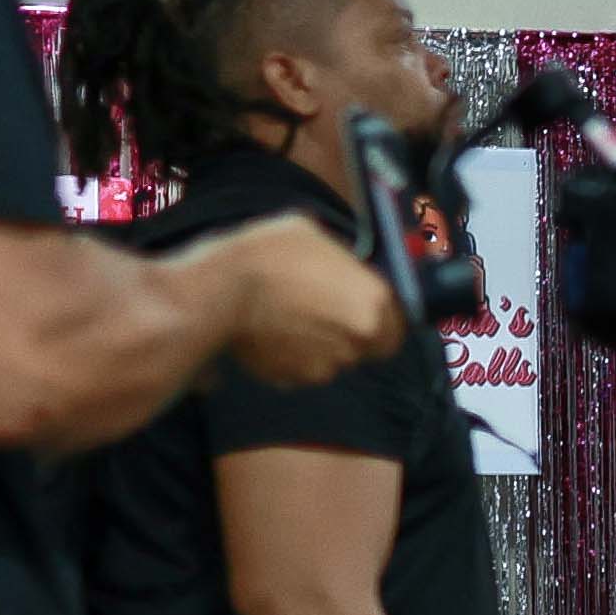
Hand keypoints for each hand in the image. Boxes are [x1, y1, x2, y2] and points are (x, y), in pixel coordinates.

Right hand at [215, 219, 407, 387]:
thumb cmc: (269, 252)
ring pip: (330, 361)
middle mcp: (357, 341)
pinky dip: (288, 358)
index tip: (357, 313)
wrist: (220, 289)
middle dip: (346, 335)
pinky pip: (297, 371)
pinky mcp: (291, 380)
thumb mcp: (313, 234)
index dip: (378, 324)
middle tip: (318, 314)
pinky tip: (270, 334)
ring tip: (287, 319)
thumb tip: (340, 264)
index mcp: (373, 304)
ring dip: (316, 347)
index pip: (394, 331)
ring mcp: (324, 366)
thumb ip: (339, 259)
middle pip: (363, 348)